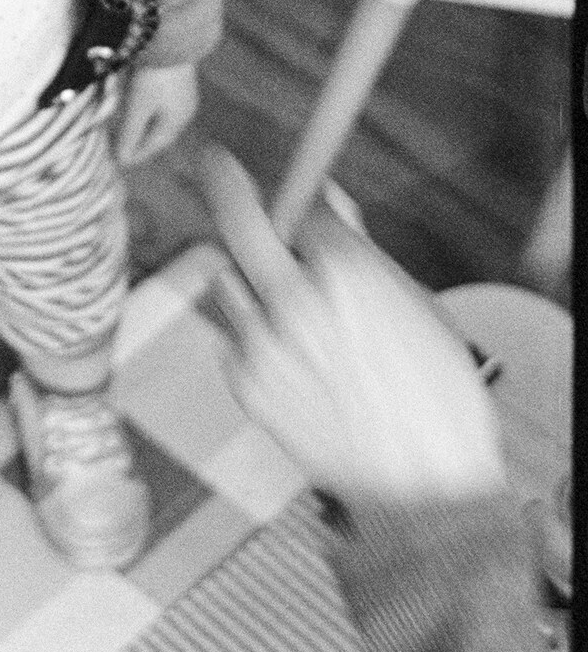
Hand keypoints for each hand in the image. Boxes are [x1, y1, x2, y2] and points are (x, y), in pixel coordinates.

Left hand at [114, 63, 196, 165]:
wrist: (172, 38)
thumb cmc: (154, 77)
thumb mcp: (138, 108)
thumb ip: (130, 134)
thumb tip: (123, 160)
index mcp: (175, 123)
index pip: (153, 146)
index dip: (135, 154)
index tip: (119, 161)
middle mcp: (183, 112)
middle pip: (159, 133)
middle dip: (141, 141)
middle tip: (123, 147)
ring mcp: (184, 95)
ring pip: (161, 117)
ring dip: (144, 124)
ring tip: (128, 128)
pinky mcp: (178, 78)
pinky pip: (162, 102)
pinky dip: (148, 108)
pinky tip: (139, 104)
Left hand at [196, 143, 508, 506]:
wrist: (422, 485)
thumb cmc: (434, 396)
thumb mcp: (415, 306)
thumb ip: (359, 252)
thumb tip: (328, 203)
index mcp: (348, 272)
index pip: (301, 207)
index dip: (301, 204)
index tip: (284, 189)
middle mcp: (296, 300)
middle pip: (241, 222)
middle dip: (227, 187)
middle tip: (217, 166)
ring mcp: (264, 344)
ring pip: (228, 282)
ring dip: (247, 279)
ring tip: (287, 308)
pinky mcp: (246, 384)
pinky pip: (234, 339)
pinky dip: (253, 337)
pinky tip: (294, 362)